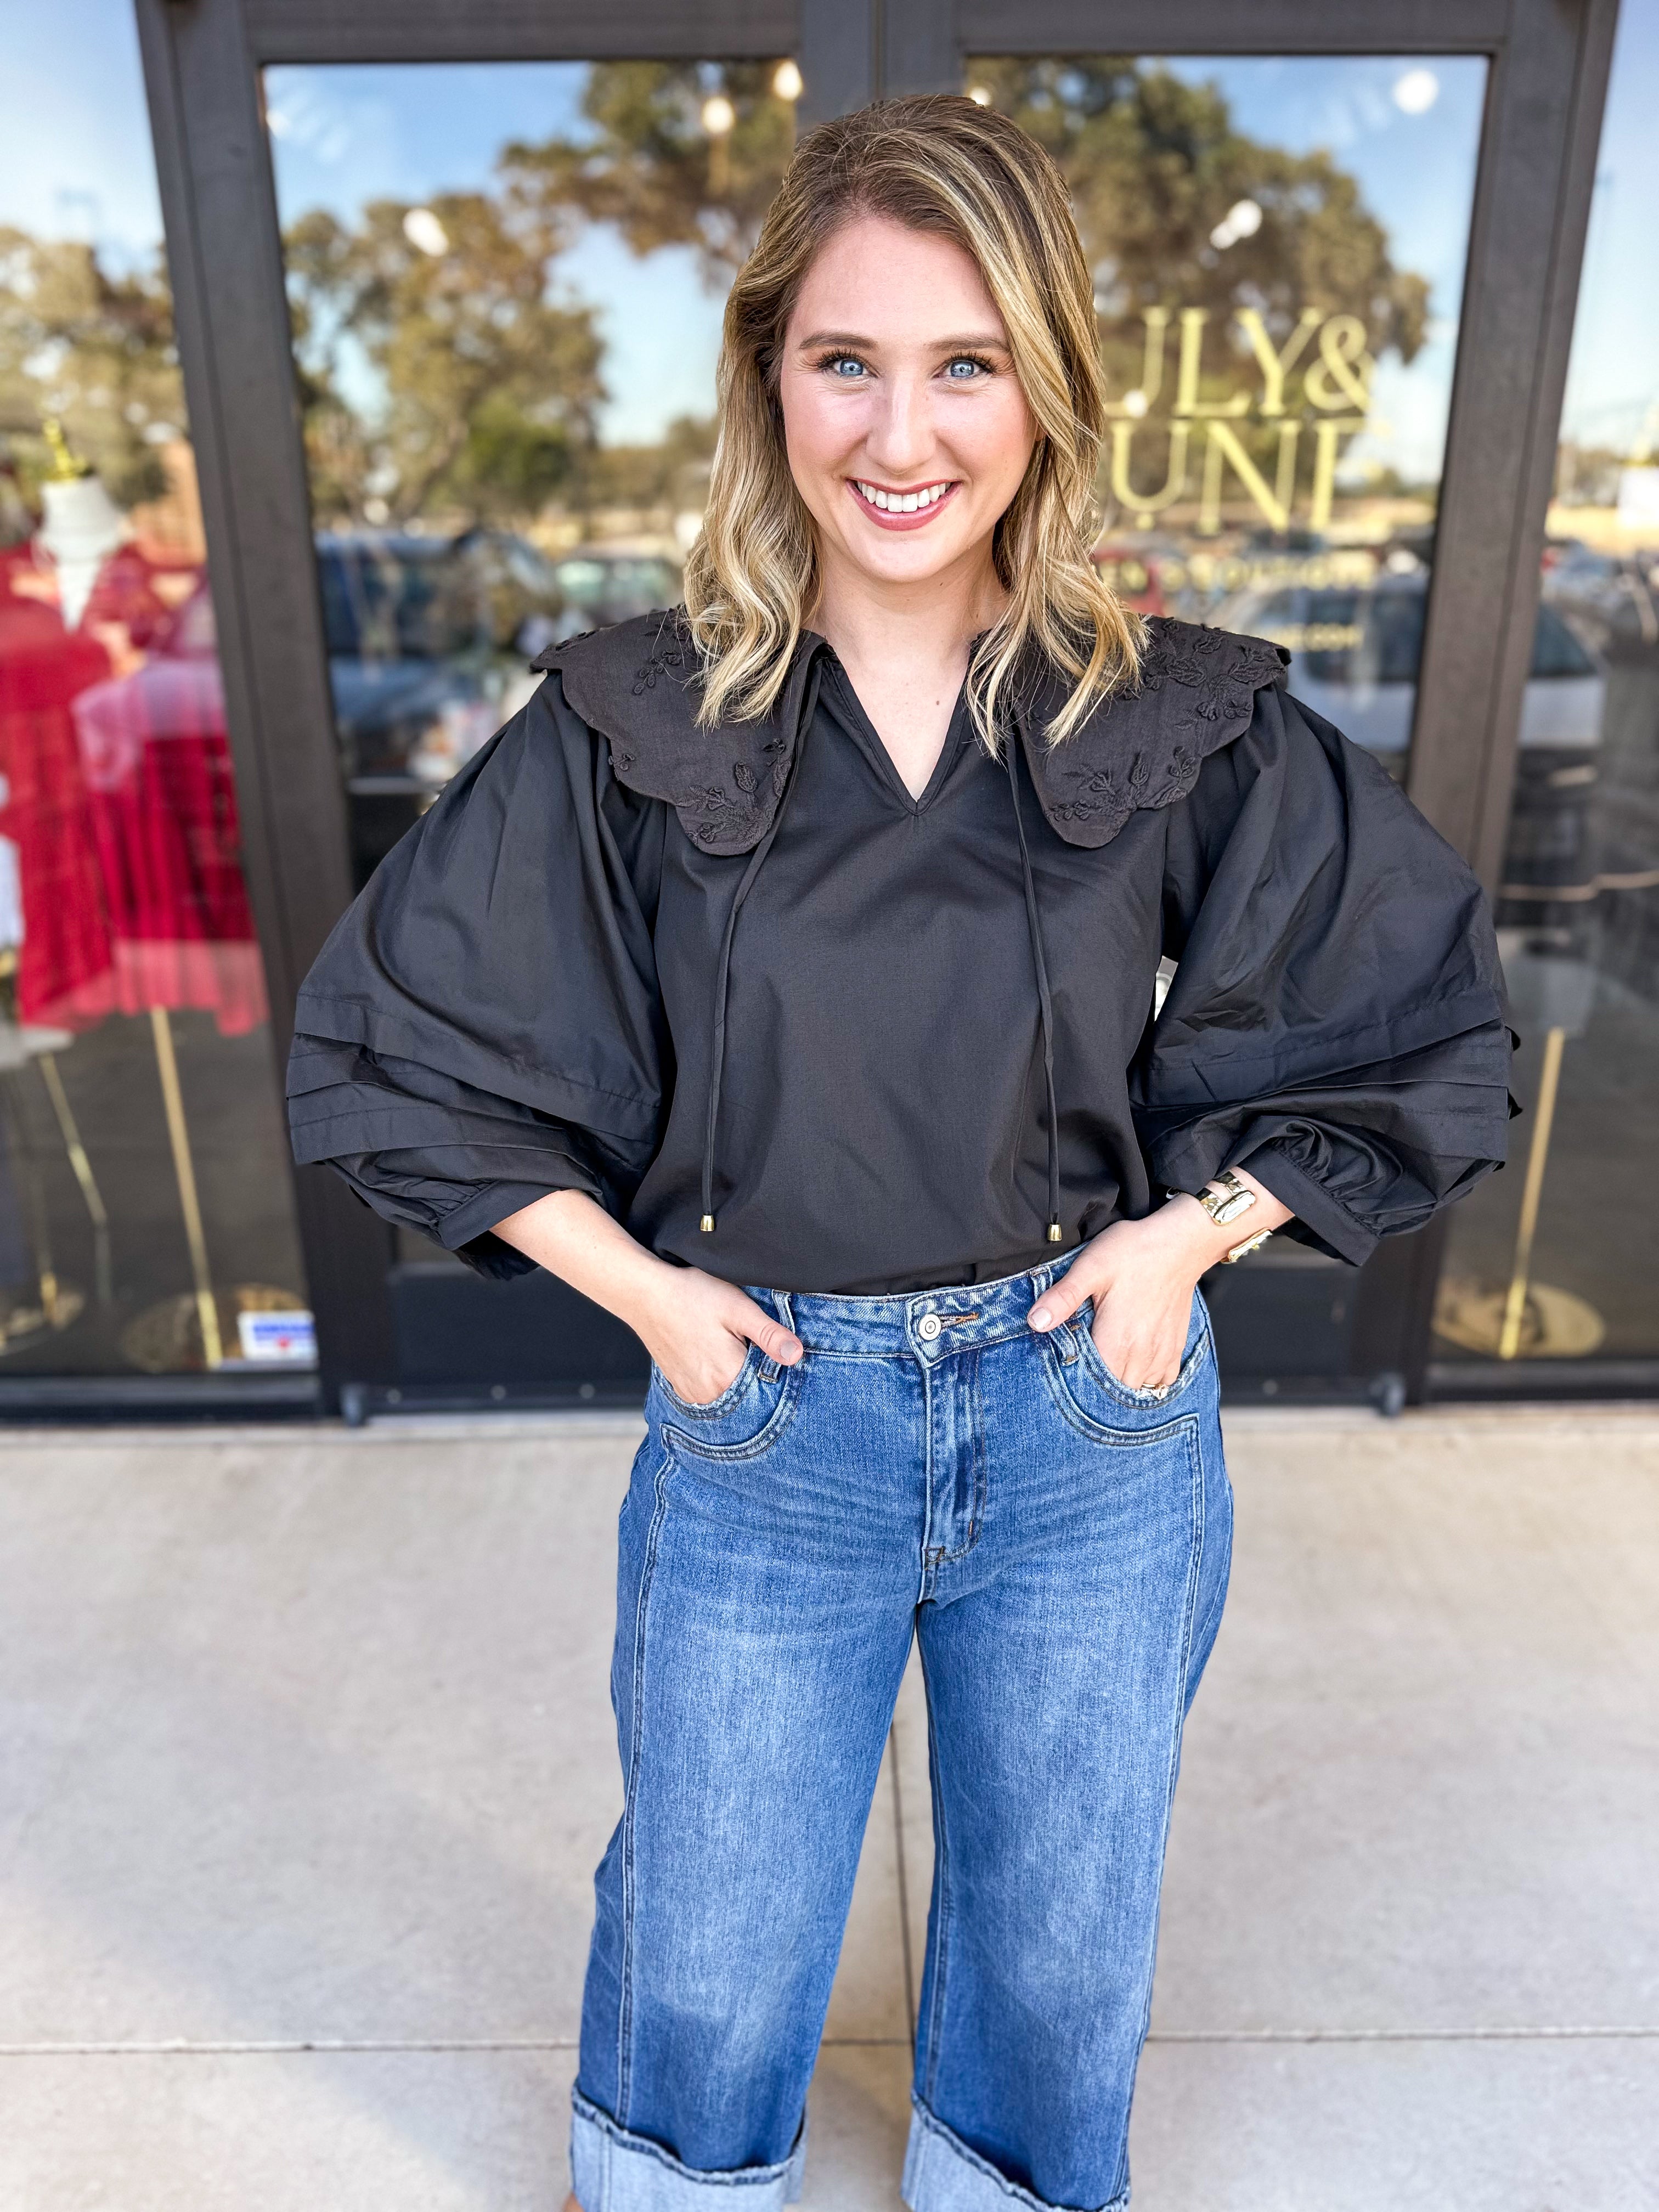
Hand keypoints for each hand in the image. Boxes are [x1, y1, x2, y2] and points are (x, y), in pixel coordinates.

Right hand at [630, 1262, 802, 1405]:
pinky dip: (718, 1379)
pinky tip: (713, 1355)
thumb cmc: (692, 1295)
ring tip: (728, 1346)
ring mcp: (692, 1394)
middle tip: (745, 1342)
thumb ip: (769, 1335)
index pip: (769, 1386)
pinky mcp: (681, 1388)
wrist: (646, 1295)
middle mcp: (709, 1393)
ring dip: (736, 1376)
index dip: (776, 1368)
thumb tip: (797, 1355)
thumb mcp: (738, 1309)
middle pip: (749, 1392)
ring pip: (730, 1393)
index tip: (771, 1349)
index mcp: (728, 1376)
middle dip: (756, 1373)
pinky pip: (711, 1392)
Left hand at [1027, 1178, 1287, 1388]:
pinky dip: (1145, 1382)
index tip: (1062, 1378)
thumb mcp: (1090, 1267)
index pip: (1090, 1387)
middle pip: (1113, 1394)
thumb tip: (1034, 1322)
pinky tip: (1131, 1367)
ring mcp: (1160, 1355)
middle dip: (1095, 1390)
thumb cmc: (1134, 1252)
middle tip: (1079, 1372)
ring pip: (1136, 1391)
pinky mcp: (1174, 1350)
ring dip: (1119, 1387)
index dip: (1073, 1386)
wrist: (1180, 1244)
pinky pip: (1160, 1384)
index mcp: (1115, 1342)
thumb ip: (1063, 1297)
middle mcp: (1140, 1356)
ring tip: (1103, 1370)